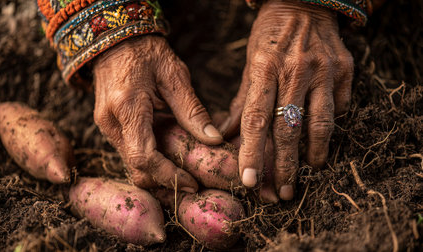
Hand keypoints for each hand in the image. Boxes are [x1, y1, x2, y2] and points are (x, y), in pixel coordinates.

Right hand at [93, 35, 222, 191]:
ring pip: (131, 164)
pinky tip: (169, 157)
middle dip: (164, 181)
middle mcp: (111, 121)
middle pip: (136, 167)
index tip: (191, 183)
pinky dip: (149, 161)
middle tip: (192, 183)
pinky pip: (128, 153)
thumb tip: (213, 139)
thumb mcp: (175, 75)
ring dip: (157, 173)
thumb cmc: (146, 52)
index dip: (168, 176)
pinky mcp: (108, 127)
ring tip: (184, 172)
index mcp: (128, 107)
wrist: (114, 40)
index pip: (144, 157)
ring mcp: (106, 126)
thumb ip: (192, 110)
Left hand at [220, 0, 352, 201]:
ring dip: (313, 154)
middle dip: (285, 165)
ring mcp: (324, 69)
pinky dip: (330, 127)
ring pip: (320, 123)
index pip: (256, 119)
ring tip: (308, 172)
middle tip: (282, 192)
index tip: (250, 182)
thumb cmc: (270, 38)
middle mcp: (295, 70)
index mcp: (264, 68)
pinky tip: (322, 138)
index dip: (253, 153)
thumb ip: (242, 103)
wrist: (304, 4)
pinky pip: (339, 107)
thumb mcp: (250, 64)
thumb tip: (223, 137)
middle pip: (288, 128)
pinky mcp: (345, 70)